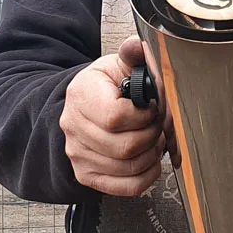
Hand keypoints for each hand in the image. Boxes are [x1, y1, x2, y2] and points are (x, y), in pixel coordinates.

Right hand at [60, 37, 164, 196]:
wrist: (82, 107)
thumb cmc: (105, 87)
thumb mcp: (117, 65)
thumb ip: (131, 55)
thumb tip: (136, 45)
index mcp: (82, 95)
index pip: (116, 117)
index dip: (143, 116)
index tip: (151, 108)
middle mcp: (74, 127)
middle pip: (125, 147)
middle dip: (152, 136)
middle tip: (157, 125)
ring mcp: (78, 154)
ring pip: (128, 168)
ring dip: (151, 155)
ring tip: (155, 139)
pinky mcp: (87, 174)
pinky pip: (126, 187)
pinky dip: (147, 176)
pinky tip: (151, 160)